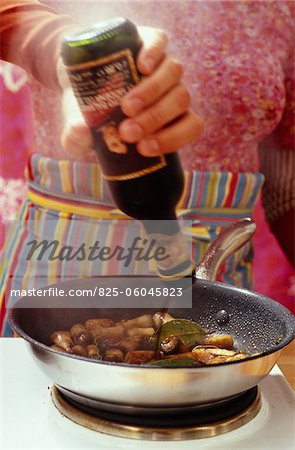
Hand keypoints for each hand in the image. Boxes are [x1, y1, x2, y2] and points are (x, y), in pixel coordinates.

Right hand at [58, 27, 202, 157]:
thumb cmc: (86, 115)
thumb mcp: (77, 133)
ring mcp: (161, 64)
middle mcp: (172, 90)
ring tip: (126, 107)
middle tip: (128, 132)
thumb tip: (82, 131)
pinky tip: (141, 66)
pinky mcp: (147, 40)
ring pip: (174, 74)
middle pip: (180, 100)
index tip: (144, 149)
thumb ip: (76, 139)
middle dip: (155, 119)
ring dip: (152, 92)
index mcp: (171, 117)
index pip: (189, 127)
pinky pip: (160, 42)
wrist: (74, 81)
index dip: (173, 138)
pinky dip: (154, 53)